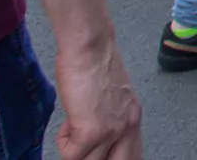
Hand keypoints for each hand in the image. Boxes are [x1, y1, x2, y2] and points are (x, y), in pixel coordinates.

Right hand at [51, 42, 141, 159]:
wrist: (89, 47)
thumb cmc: (93, 63)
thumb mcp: (111, 97)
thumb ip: (110, 118)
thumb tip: (95, 137)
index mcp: (133, 118)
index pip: (133, 155)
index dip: (116, 159)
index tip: (99, 154)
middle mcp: (128, 126)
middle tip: (82, 147)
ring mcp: (112, 130)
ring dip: (75, 149)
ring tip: (72, 125)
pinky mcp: (91, 131)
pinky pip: (71, 154)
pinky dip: (63, 142)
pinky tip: (68, 121)